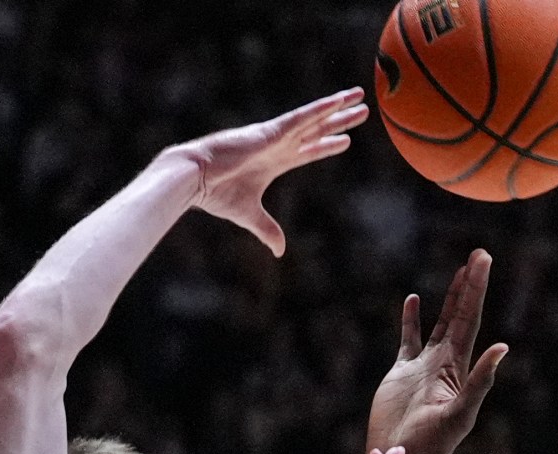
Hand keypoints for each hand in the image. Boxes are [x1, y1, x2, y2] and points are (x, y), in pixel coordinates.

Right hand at [169, 89, 368, 256]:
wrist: (195, 178)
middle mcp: (278, 145)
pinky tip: (338, 100)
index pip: (308, 152)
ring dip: (337, 108)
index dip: (328, 145)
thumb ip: (267, 230)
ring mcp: (275, 136)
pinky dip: (320, 109)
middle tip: (362, 110)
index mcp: (274, 162)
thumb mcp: (249, 215)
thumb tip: (280, 251)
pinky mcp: (270, 131)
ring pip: (314, 119)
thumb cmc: (215, 193)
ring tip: (359, 96)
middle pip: (317, 130)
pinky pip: (301, 117)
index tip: (346, 141)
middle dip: (339, 121)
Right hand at [367, 250, 508, 453]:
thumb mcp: (459, 415)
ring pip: (440, 323)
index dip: (476, 289)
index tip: (483, 260)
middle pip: (460, 314)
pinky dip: (412, 319)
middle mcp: (444, 363)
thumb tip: (503, 348)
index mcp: (458, 367)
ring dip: (449, 298)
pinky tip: (414, 300)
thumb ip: (480, 382)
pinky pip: (408, 339)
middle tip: (480, 254)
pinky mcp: (400, 373)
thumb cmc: (431, 447)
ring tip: (460, 271)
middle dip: (469, 285)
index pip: (470, 318)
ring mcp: (422, 367)